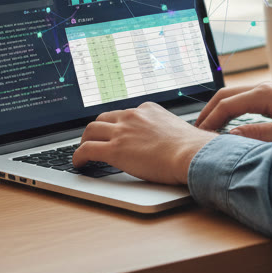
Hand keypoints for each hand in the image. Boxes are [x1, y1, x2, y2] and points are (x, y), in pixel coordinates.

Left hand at [71, 102, 215, 184]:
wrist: (192, 155)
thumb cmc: (192, 149)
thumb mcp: (177, 130)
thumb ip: (165, 132)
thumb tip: (168, 144)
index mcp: (148, 110)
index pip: (124, 114)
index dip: (116, 125)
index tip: (114, 132)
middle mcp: (133, 116)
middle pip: (103, 118)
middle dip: (96, 129)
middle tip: (94, 140)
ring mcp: (122, 132)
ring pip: (90, 130)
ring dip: (84, 140)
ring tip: (83, 151)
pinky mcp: (115, 150)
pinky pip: (87, 149)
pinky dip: (79, 156)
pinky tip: (79, 163)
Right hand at [195, 82, 271, 145]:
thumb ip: (258, 135)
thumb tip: (230, 137)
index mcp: (263, 94)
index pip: (226, 105)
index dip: (209, 121)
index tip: (199, 136)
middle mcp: (263, 88)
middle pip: (224, 95)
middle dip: (208, 112)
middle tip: (196, 130)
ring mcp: (268, 90)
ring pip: (233, 95)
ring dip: (218, 109)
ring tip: (208, 127)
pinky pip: (244, 99)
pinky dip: (230, 108)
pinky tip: (230, 122)